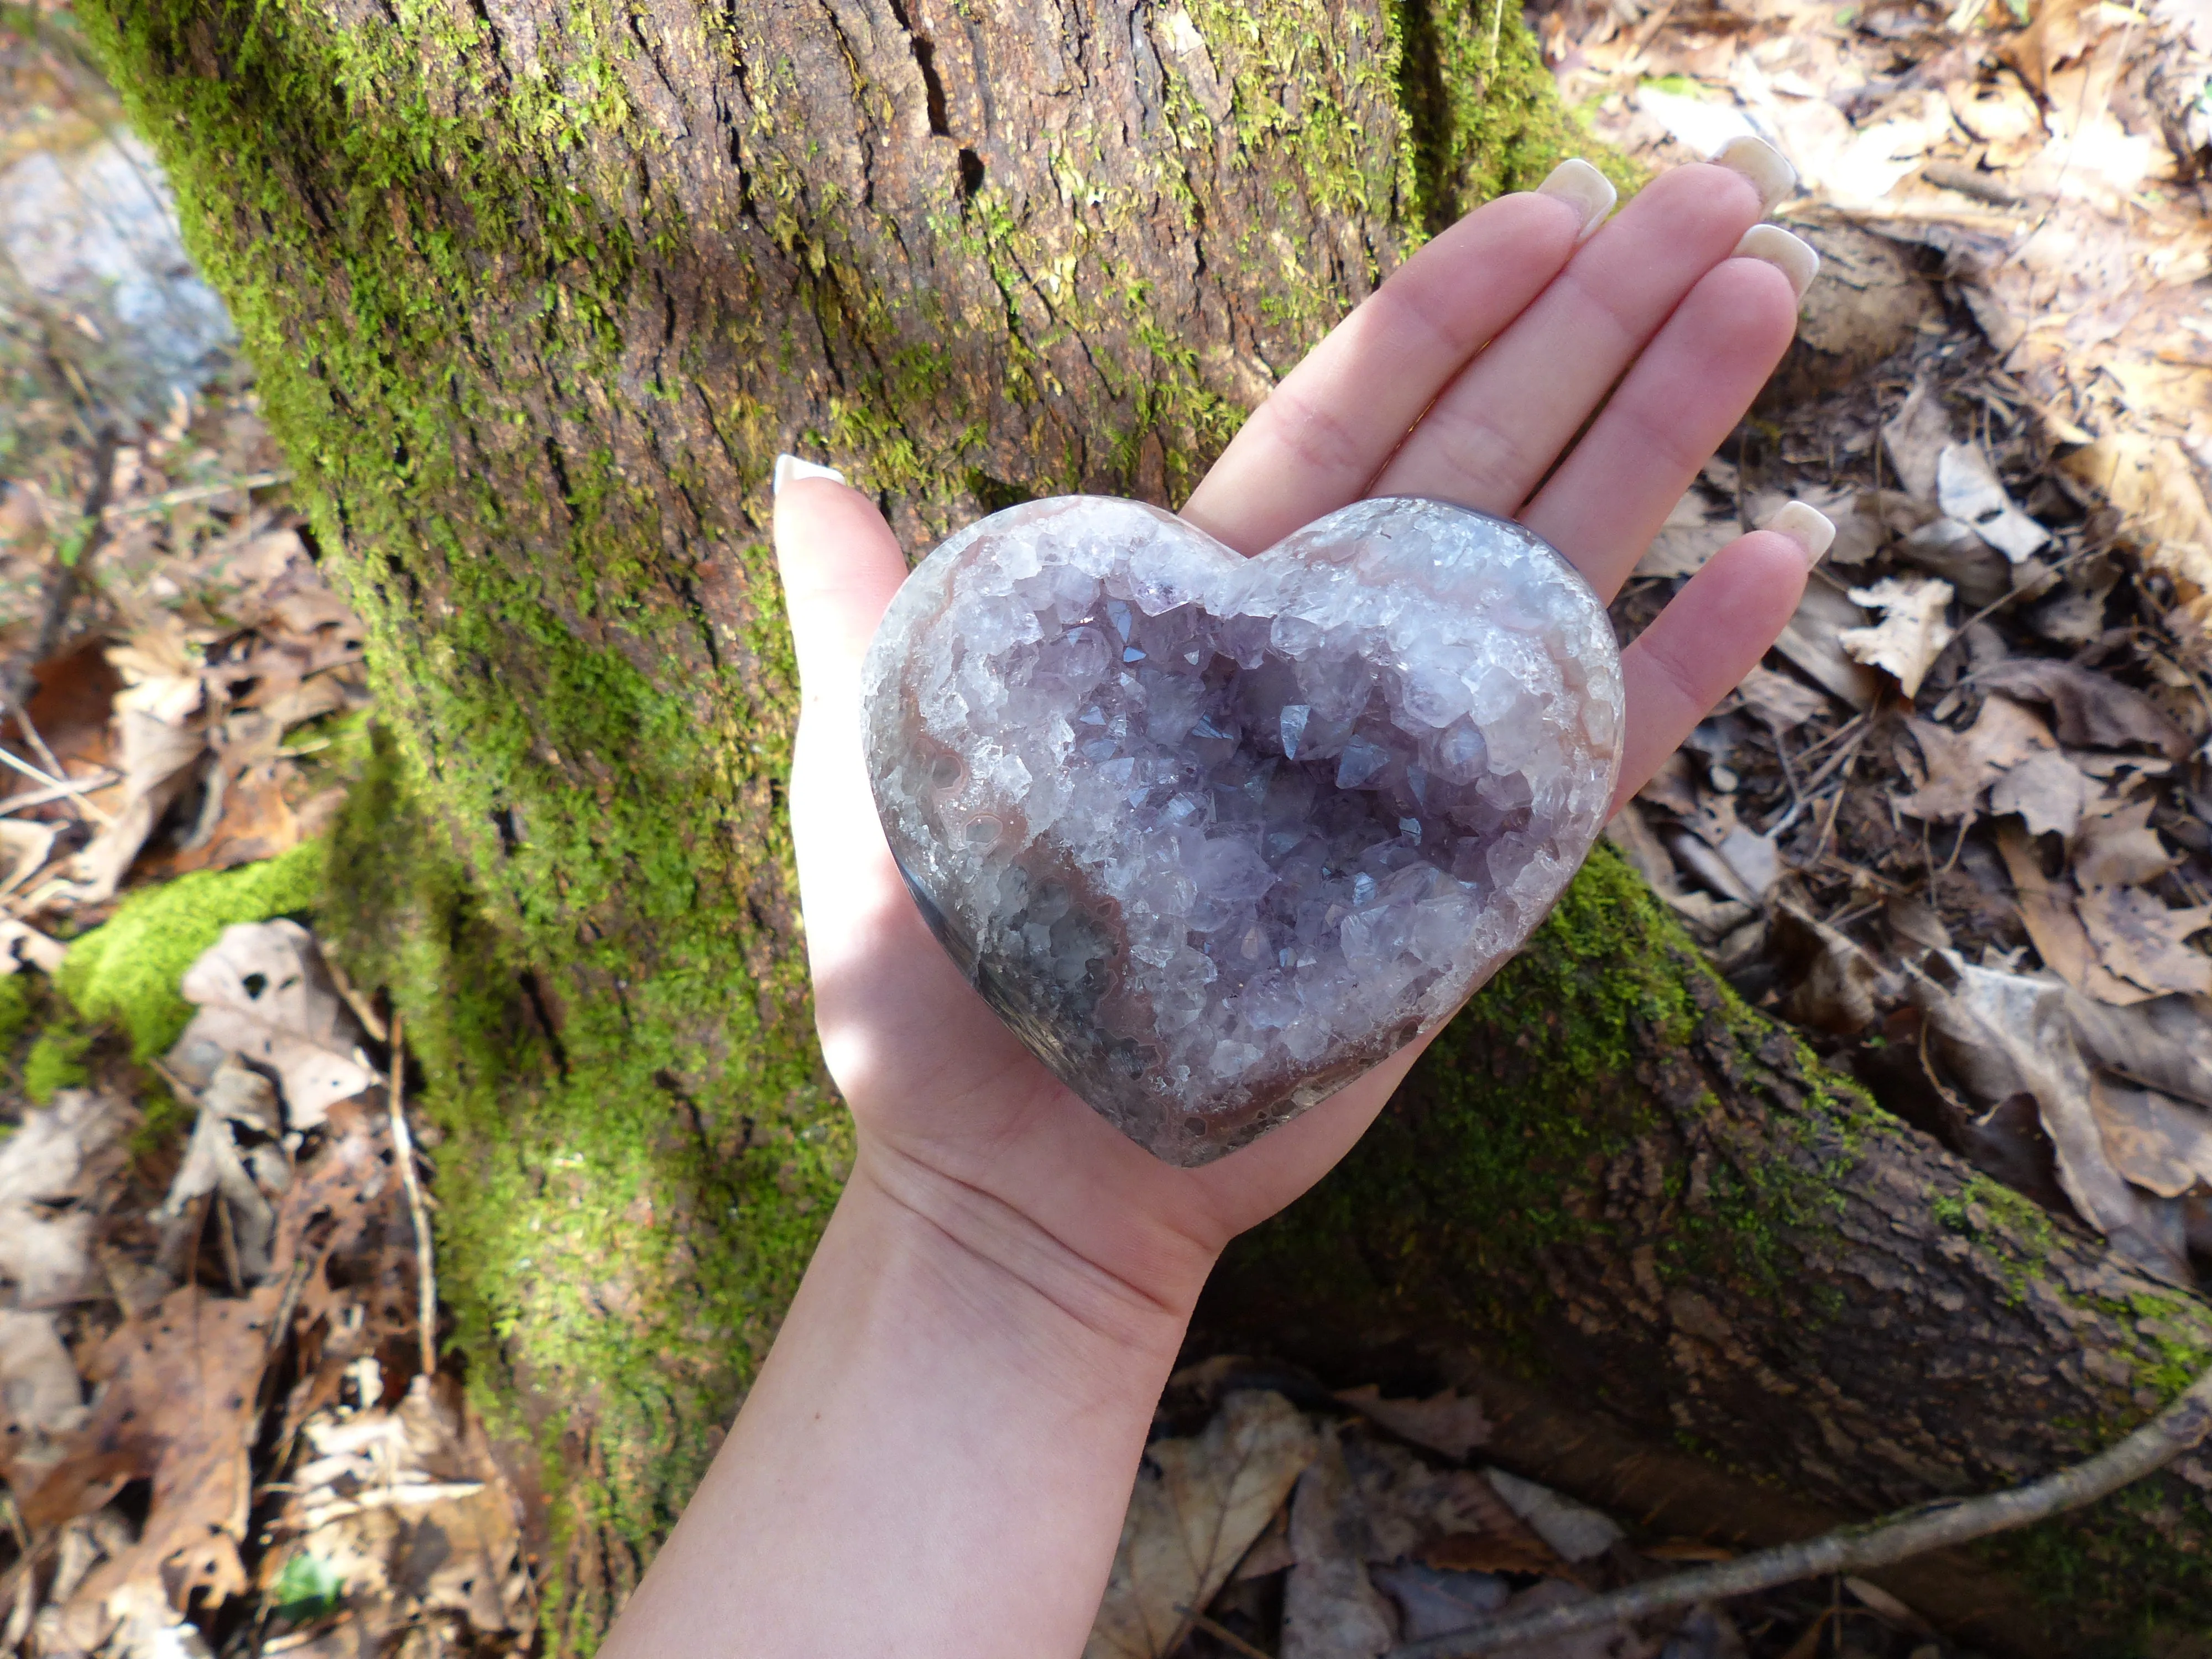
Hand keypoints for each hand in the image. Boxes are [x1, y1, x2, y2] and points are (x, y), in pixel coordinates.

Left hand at [773, 150, 1826, 1323]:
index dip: (1449, 310)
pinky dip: (1687, 663)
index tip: (1549, 208)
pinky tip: (1780, 557)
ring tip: (1765, 303)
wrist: (1012, 1182)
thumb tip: (804, 461)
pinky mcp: (1468, 881)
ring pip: (1558, 568)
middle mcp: (1325, 665)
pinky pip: (1594, 750)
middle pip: (1483, 456)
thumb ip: (870, 607)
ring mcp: (1410, 767)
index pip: (1346, 419)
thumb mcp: (880, 758)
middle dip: (1598, 326)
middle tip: (1718, 198)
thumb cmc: (932, 980)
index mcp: (1203, 612)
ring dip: (1667, 440)